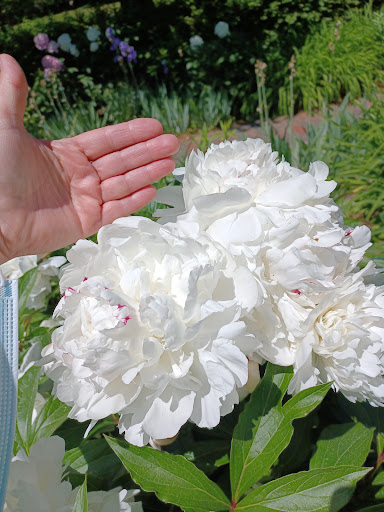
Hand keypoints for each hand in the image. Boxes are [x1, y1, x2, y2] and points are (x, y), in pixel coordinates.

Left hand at [0, 54, 179, 263]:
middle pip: (121, 161)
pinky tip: (152, 189)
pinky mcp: (85, 222)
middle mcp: (80, 176)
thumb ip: (12, 98)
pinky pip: (115, 210)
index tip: (154, 125)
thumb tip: (6, 59)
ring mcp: (85, 200)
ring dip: (147, 173)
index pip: (106, 141)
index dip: (131, 133)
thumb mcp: (6, 130)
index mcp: (66, 154)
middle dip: (148, 151)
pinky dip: (133, 200)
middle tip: (173, 142)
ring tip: (170, 163)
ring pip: (123, 183)